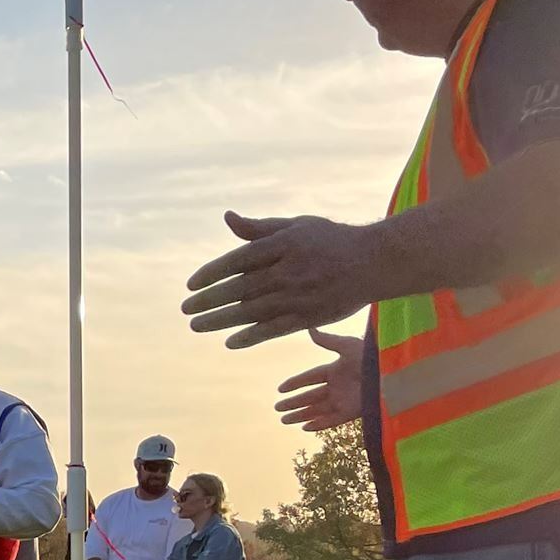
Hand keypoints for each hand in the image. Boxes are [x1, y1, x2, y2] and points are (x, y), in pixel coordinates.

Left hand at [183, 211, 375, 348]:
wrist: (374, 262)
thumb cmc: (330, 240)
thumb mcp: (296, 226)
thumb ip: (259, 228)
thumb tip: (227, 217)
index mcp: (285, 244)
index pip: (239, 259)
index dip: (212, 273)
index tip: (191, 285)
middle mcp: (289, 270)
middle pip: (240, 288)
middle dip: (209, 300)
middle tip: (185, 309)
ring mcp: (299, 295)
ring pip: (252, 311)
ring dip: (221, 320)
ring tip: (197, 325)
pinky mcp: (309, 316)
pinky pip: (274, 329)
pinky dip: (251, 336)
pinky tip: (230, 341)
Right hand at [275, 327, 364, 432]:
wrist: (391, 373)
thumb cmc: (372, 356)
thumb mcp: (348, 346)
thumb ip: (327, 340)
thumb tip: (309, 328)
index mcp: (335, 369)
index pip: (310, 377)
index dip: (295, 383)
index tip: (280, 389)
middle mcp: (337, 386)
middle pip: (311, 396)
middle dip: (294, 403)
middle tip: (277, 408)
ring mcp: (344, 400)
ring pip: (317, 409)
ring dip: (301, 415)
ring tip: (284, 420)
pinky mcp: (352, 412)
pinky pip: (332, 420)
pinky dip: (319, 424)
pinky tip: (305, 428)